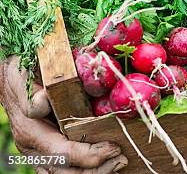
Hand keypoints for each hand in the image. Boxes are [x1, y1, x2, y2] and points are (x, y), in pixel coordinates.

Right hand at [0, 56, 127, 172]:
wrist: (12, 79)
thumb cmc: (23, 75)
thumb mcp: (27, 79)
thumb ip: (35, 94)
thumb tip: (43, 101)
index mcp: (30, 131)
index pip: (62, 153)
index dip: (89, 154)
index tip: (114, 147)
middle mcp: (33, 148)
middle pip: (66, 172)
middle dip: (96, 169)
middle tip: (121, 158)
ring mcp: (39, 153)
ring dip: (95, 171)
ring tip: (119, 162)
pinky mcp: (48, 152)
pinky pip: (67, 169)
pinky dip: (88, 168)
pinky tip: (108, 162)